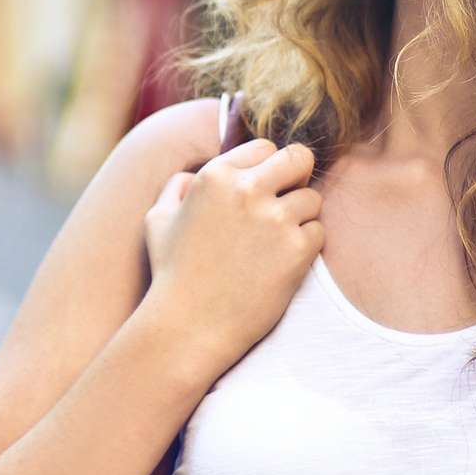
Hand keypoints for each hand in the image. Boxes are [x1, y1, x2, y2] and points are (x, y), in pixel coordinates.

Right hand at [141, 138, 323, 376]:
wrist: (189, 327)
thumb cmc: (171, 275)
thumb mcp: (157, 221)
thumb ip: (175, 189)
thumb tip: (189, 178)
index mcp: (215, 176)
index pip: (264, 147)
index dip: (267, 168)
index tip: (263, 190)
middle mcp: (247, 190)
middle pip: (299, 158)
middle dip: (297, 177)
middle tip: (285, 203)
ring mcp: (275, 220)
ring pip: (312, 198)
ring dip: (300, 217)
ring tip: (277, 241)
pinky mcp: (297, 250)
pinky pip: (318, 232)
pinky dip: (306, 246)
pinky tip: (282, 262)